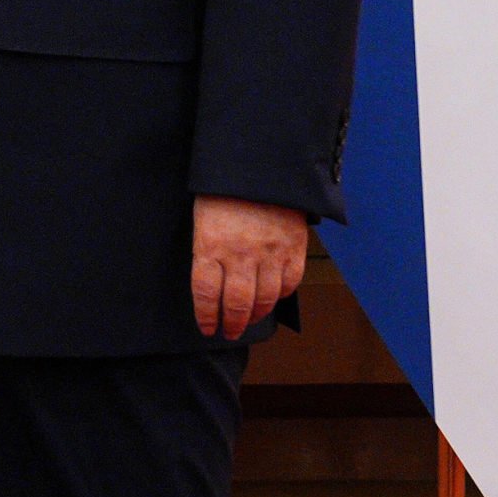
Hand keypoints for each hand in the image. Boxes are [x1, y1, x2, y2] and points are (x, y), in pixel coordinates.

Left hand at [190, 196, 308, 339]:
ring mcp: (270, 252)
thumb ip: (207, 252)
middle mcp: (240, 254)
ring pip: (265, 299)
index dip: (207, 317)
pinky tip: (273, 297)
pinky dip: (281, 295)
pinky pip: (289, 282)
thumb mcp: (203, 218)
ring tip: (249, 320)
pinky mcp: (294, 247)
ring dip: (256, 315)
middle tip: (230, 332)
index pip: (206, 295)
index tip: (208, 328)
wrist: (261, 164)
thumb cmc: (225, 190)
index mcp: (211, 245)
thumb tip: (212, 286)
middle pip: (237, 304)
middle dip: (232, 324)